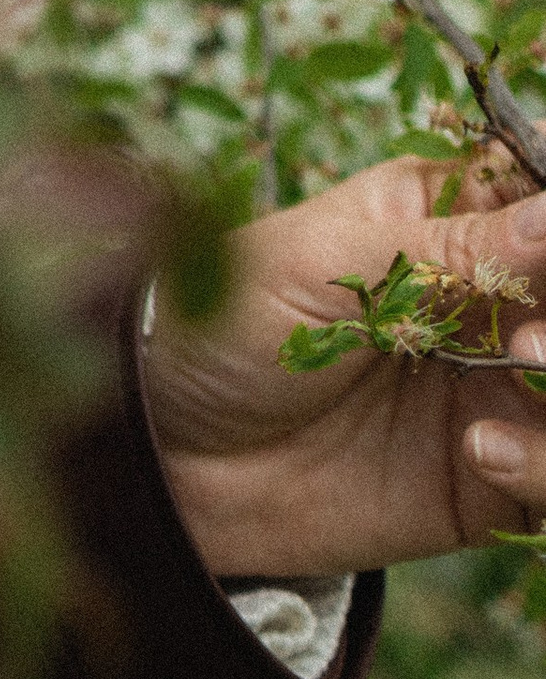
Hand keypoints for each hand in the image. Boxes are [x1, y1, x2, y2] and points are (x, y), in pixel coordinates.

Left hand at [144, 157, 545, 578]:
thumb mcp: (321, 266)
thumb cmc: (223, 322)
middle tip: (532, 331)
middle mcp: (487, 302)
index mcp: (445, 218)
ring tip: (526, 364)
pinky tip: (481, 452)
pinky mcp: (491, 480)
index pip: (540, 198)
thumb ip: (442, 249)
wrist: (170, 453)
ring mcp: (495, 391)